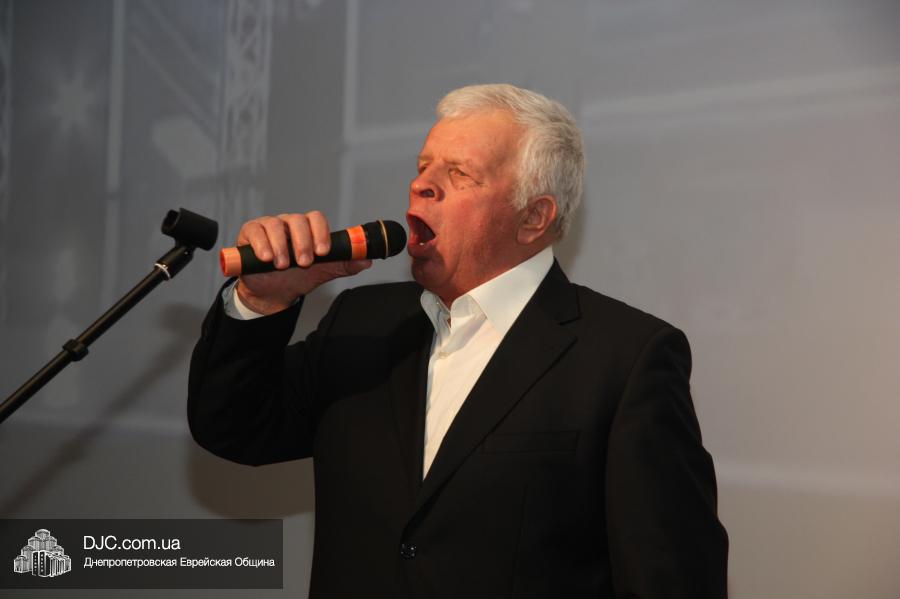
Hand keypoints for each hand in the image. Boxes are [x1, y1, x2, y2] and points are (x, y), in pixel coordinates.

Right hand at [235, 211, 371, 314]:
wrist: (272, 293)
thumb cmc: (297, 277)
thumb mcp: (322, 272)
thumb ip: (343, 264)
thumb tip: (367, 260)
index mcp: (308, 229)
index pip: (316, 218)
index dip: (321, 232)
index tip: (323, 252)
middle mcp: (288, 224)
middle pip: (297, 220)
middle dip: (303, 242)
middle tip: (305, 262)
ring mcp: (268, 227)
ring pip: (275, 225)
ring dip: (282, 246)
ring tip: (283, 265)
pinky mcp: (250, 233)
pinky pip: (255, 230)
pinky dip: (261, 244)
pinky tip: (267, 258)